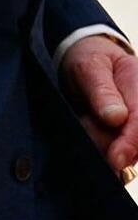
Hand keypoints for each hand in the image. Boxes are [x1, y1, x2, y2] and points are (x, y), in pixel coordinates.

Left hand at [60, 35, 137, 172]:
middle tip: (87, 125)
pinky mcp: (127, 136)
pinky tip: (89, 126)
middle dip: (112, 146)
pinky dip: (100, 146)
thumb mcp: (89, 67)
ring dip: (102, 145)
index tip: (115, 158)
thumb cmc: (89, 61)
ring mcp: (135, 124)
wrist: (87, 61)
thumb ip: (102, 91)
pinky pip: (117, 153)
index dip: (130, 143)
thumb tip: (117, 118)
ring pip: (127, 153)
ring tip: (86, 117)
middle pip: (137, 144)